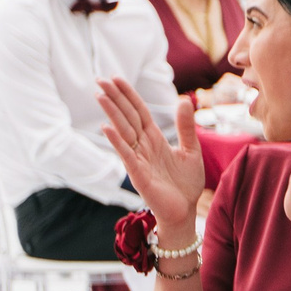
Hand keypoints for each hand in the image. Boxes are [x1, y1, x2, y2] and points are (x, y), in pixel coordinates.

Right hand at [97, 78, 204, 232]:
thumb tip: (183, 100)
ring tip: (100, 95)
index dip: (128, 95)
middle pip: (127, 117)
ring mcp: (138, 159)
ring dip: (112, 113)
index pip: (139, 111)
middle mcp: (143, 146)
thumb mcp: (191, 150)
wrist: (185, 212)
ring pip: (123, 131)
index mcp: (154, 139)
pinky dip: (116, 141)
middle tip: (99, 79)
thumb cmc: (185, 184)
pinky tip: (106, 128)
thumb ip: (186, 127)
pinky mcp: (138, 174)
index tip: (115, 78)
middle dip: (114, 98)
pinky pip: (126, 154)